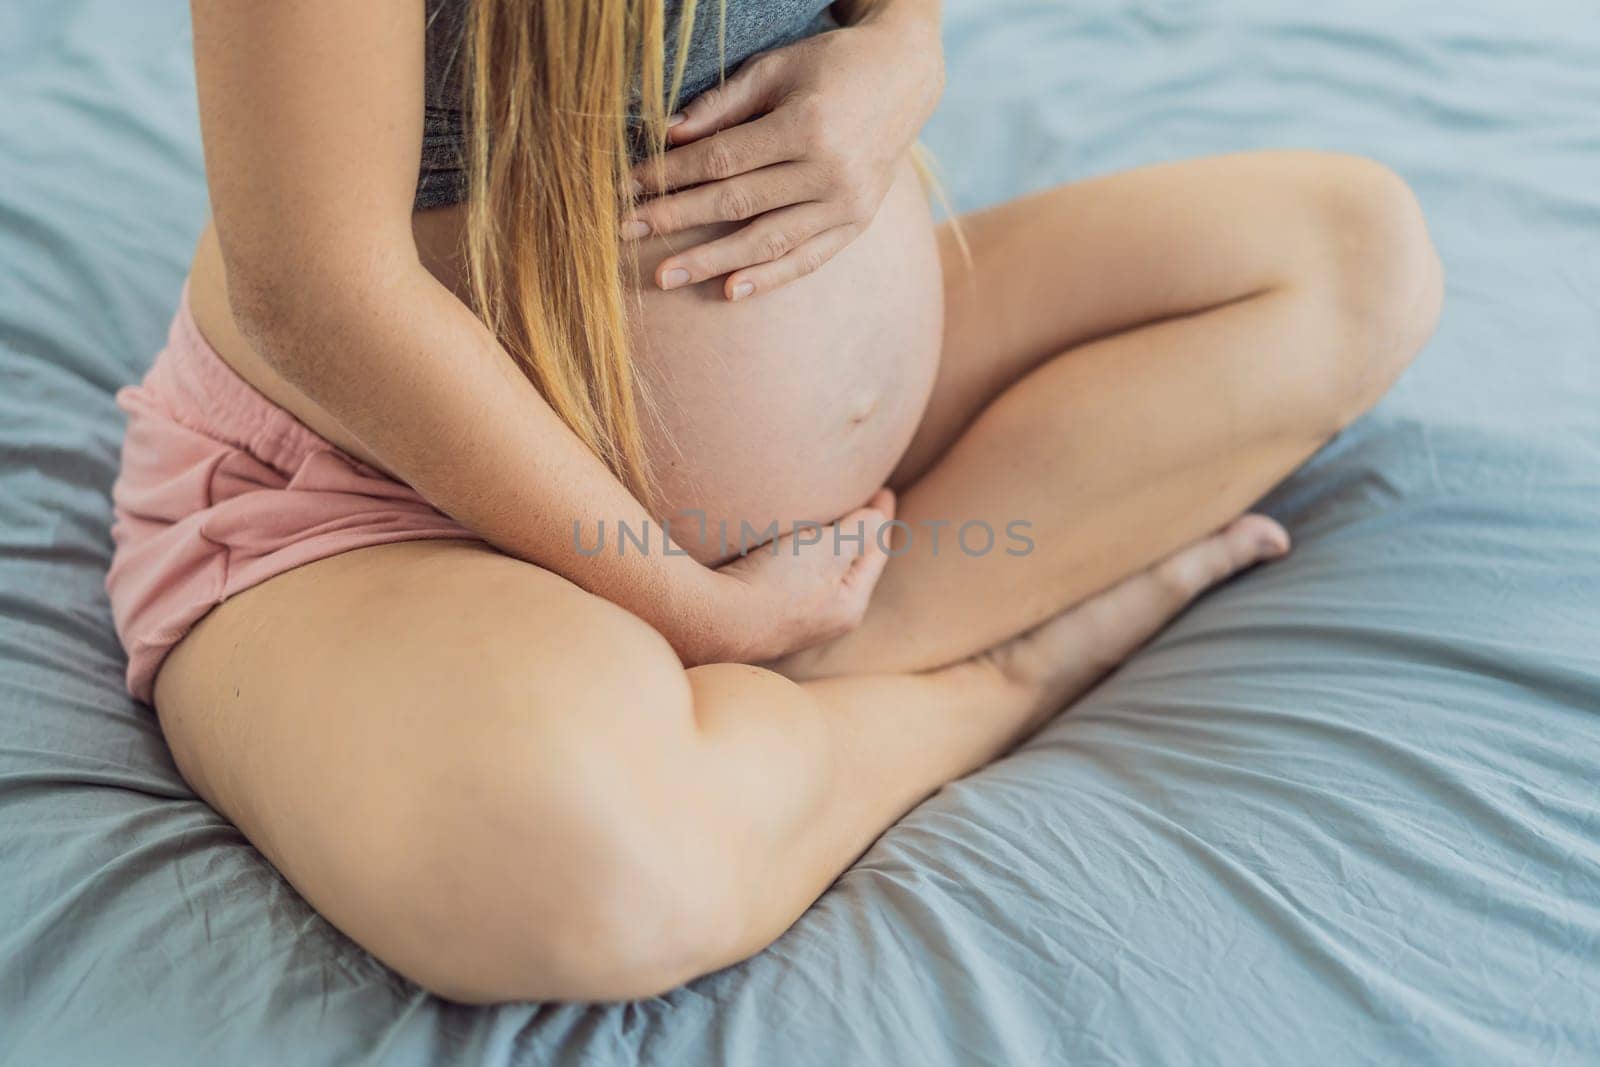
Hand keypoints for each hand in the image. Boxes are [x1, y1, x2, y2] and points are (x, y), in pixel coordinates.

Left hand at [625, 10, 943, 299]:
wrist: (905, 78)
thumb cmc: (832, 65)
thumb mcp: (776, 68)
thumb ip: (723, 104)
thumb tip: (667, 135)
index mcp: (806, 126)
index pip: (722, 160)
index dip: (671, 175)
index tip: (628, 187)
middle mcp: (829, 171)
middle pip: (736, 203)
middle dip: (676, 220)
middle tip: (625, 234)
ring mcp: (846, 203)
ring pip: (767, 241)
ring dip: (712, 261)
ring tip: (665, 278)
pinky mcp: (858, 223)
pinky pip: (808, 259)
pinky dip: (769, 278)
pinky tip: (730, 291)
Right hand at [693, 489, 897, 663]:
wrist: (713, 620)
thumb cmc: (775, 583)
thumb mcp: (829, 549)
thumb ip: (860, 531)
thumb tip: (878, 519)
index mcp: (850, 603)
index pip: (875, 551)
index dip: (880, 517)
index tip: (883, 489)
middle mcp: (826, 618)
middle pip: (849, 563)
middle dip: (855, 534)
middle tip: (861, 503)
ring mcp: (794, 619)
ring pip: (818, 570)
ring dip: (823, 543)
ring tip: (825, 518)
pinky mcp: (763, 612)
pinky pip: (791, 576)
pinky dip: (796, 554)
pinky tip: (784, 545)